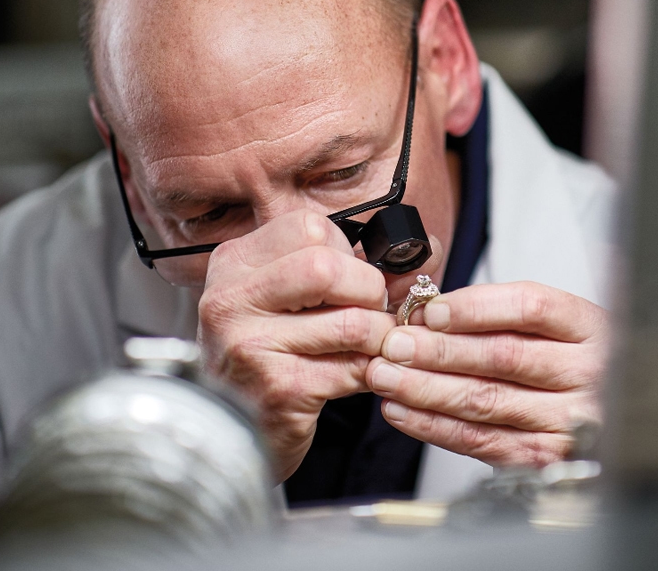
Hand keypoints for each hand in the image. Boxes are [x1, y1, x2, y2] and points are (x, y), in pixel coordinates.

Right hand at [197, 209, 394, 481]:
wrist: (234, 430)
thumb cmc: (268, 354)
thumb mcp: (284, 298)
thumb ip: (343, 266)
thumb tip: (424, 251)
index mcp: (235, 262)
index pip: (309, 227)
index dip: (347, 251)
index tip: (350, 277)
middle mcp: (232, 298)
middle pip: (327, 267)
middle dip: (369, 290)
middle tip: (371, 310)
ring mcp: (250, 344)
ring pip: (351, 322)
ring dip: (378, 335)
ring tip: (370, 343)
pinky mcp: (278, 388)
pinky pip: (353, 368)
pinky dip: (371, 369)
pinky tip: (357, 371)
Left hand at [366, 281, 608, 466]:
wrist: (625, 412)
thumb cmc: (574, 359)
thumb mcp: (557, 324)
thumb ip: (502, 314)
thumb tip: (428, 315)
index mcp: (589, 326)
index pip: (531, 307)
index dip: (475, 309)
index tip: (431, 311)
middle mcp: (588, 373)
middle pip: (503, 356)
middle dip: (437, 350)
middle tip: (393, 344)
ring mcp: (571, 420)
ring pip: (486, 399)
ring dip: (425, 387)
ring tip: (385, 375)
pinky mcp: (547, 457)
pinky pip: (482, 441)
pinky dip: (435, 426)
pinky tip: (404, 410)